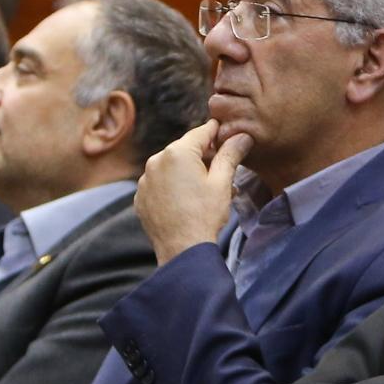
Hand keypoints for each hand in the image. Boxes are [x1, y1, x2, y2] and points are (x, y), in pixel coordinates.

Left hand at [135, 121, 253, 265]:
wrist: (182, 250)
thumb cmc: (204, 216)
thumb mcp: (222, 182)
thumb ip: (230, 154)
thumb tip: (242, 136)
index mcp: (177, 152)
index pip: (202, 132)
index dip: (218, 134)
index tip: (229, 138)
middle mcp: (156, 161)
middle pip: (185, 150)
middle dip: (204, 158)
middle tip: (223, 173)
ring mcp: (145, 180)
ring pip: (172, 167)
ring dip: (188, 173)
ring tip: (206, 192)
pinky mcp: (141, 197)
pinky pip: (160, 184)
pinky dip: (172, 187)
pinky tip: (187, 202)